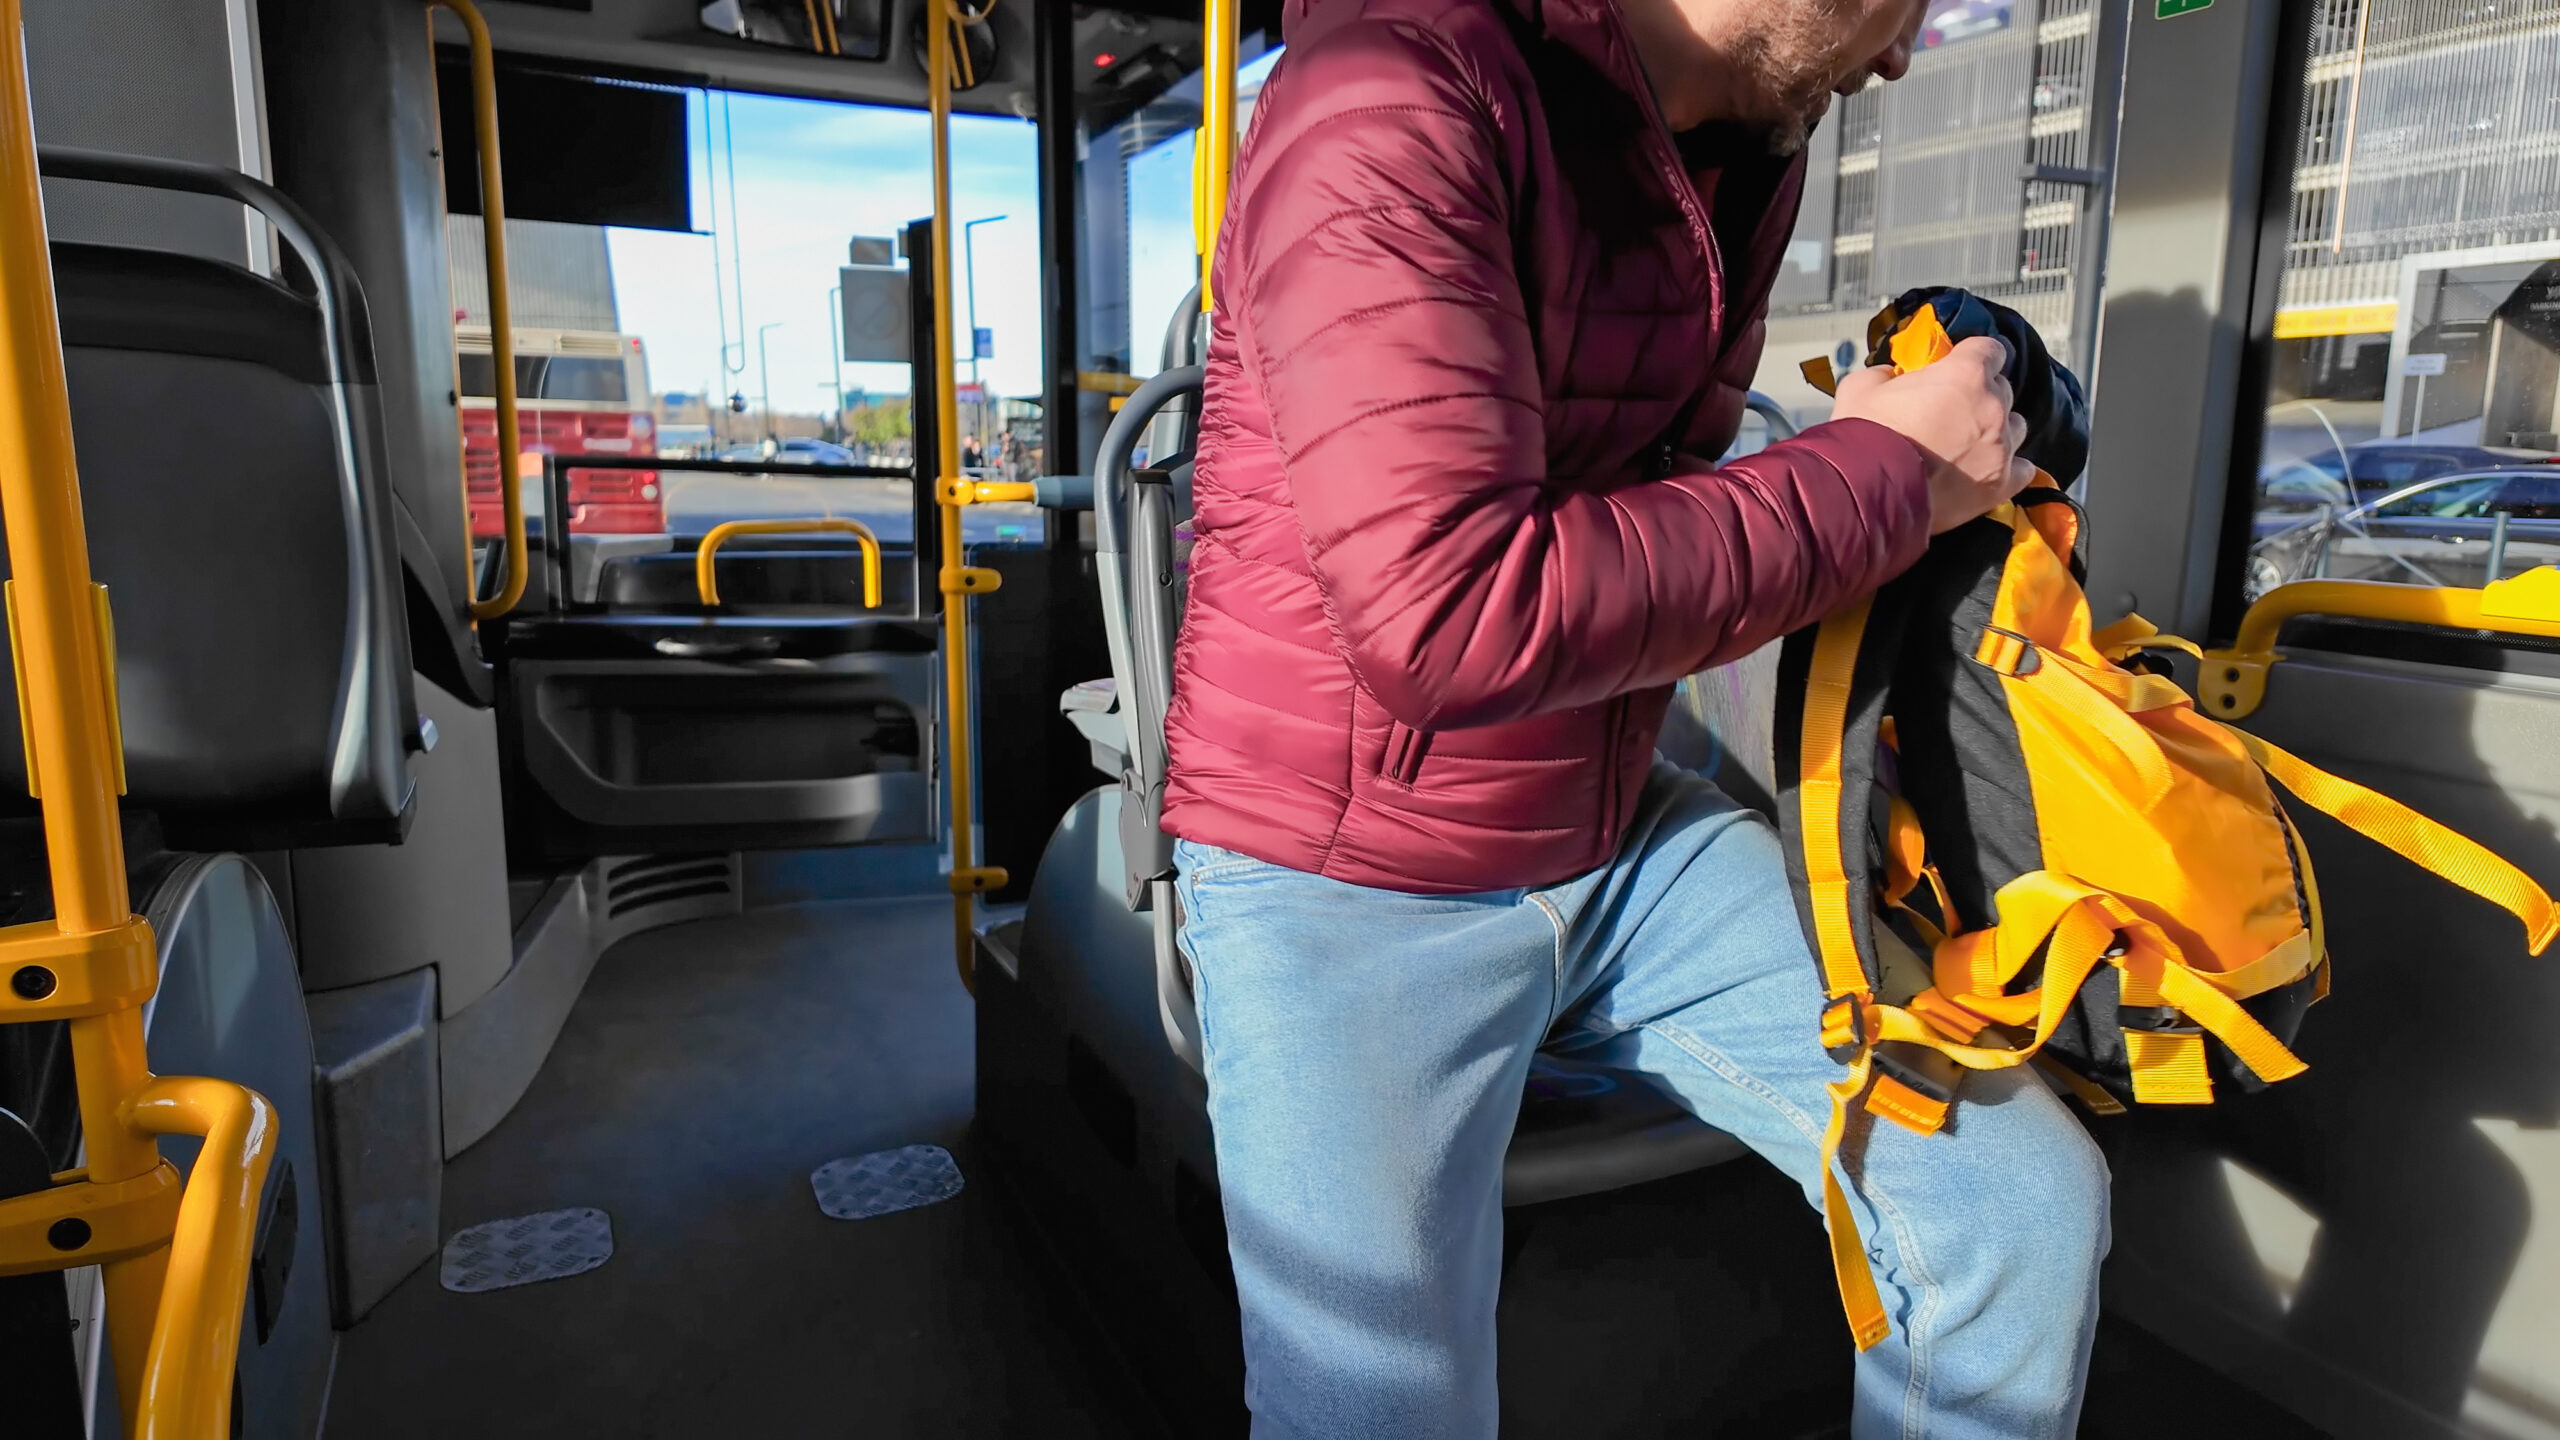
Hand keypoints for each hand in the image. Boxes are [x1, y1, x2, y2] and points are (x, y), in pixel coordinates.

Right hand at [1829, 335, 2035, 533]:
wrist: (1868, 494)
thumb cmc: (1865, 440)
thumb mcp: (1860, 389)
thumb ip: (1884, 374)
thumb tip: (1891, 377)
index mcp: (1965, 373)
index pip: (1990, 349)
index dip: (1974, 357)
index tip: (1961, 365)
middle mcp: (1992, 406)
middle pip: (2002, 388)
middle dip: (1980, 395)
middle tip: (1952, 411)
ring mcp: (2000, 446)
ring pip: (2015, 427)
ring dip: (1996, 430)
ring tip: (1968, 444)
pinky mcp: (2001, 484)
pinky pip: (2022, 469)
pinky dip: (2007, 468)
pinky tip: (1986, 470)